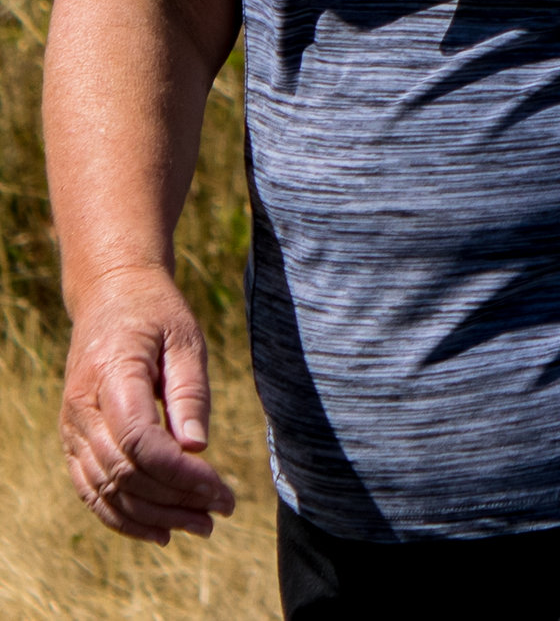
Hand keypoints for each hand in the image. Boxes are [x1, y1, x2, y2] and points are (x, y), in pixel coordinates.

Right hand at [58, 267, 234, 543]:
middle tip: (221, 513)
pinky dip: (123, 516)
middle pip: (124, 473)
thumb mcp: (185, 338)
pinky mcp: (73, 442)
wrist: (110, 298)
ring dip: (152, 517)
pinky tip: (159, 530)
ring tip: (199, 526)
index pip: (140, 441)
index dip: (179, 473)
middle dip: (174, 500)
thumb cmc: (156, 313)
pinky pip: (91, 491)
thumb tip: (198, 446)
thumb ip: (190, 391)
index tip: (220, 488)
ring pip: (106, 491)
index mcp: (112, 376)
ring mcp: (71, 430)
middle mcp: (82, 410)